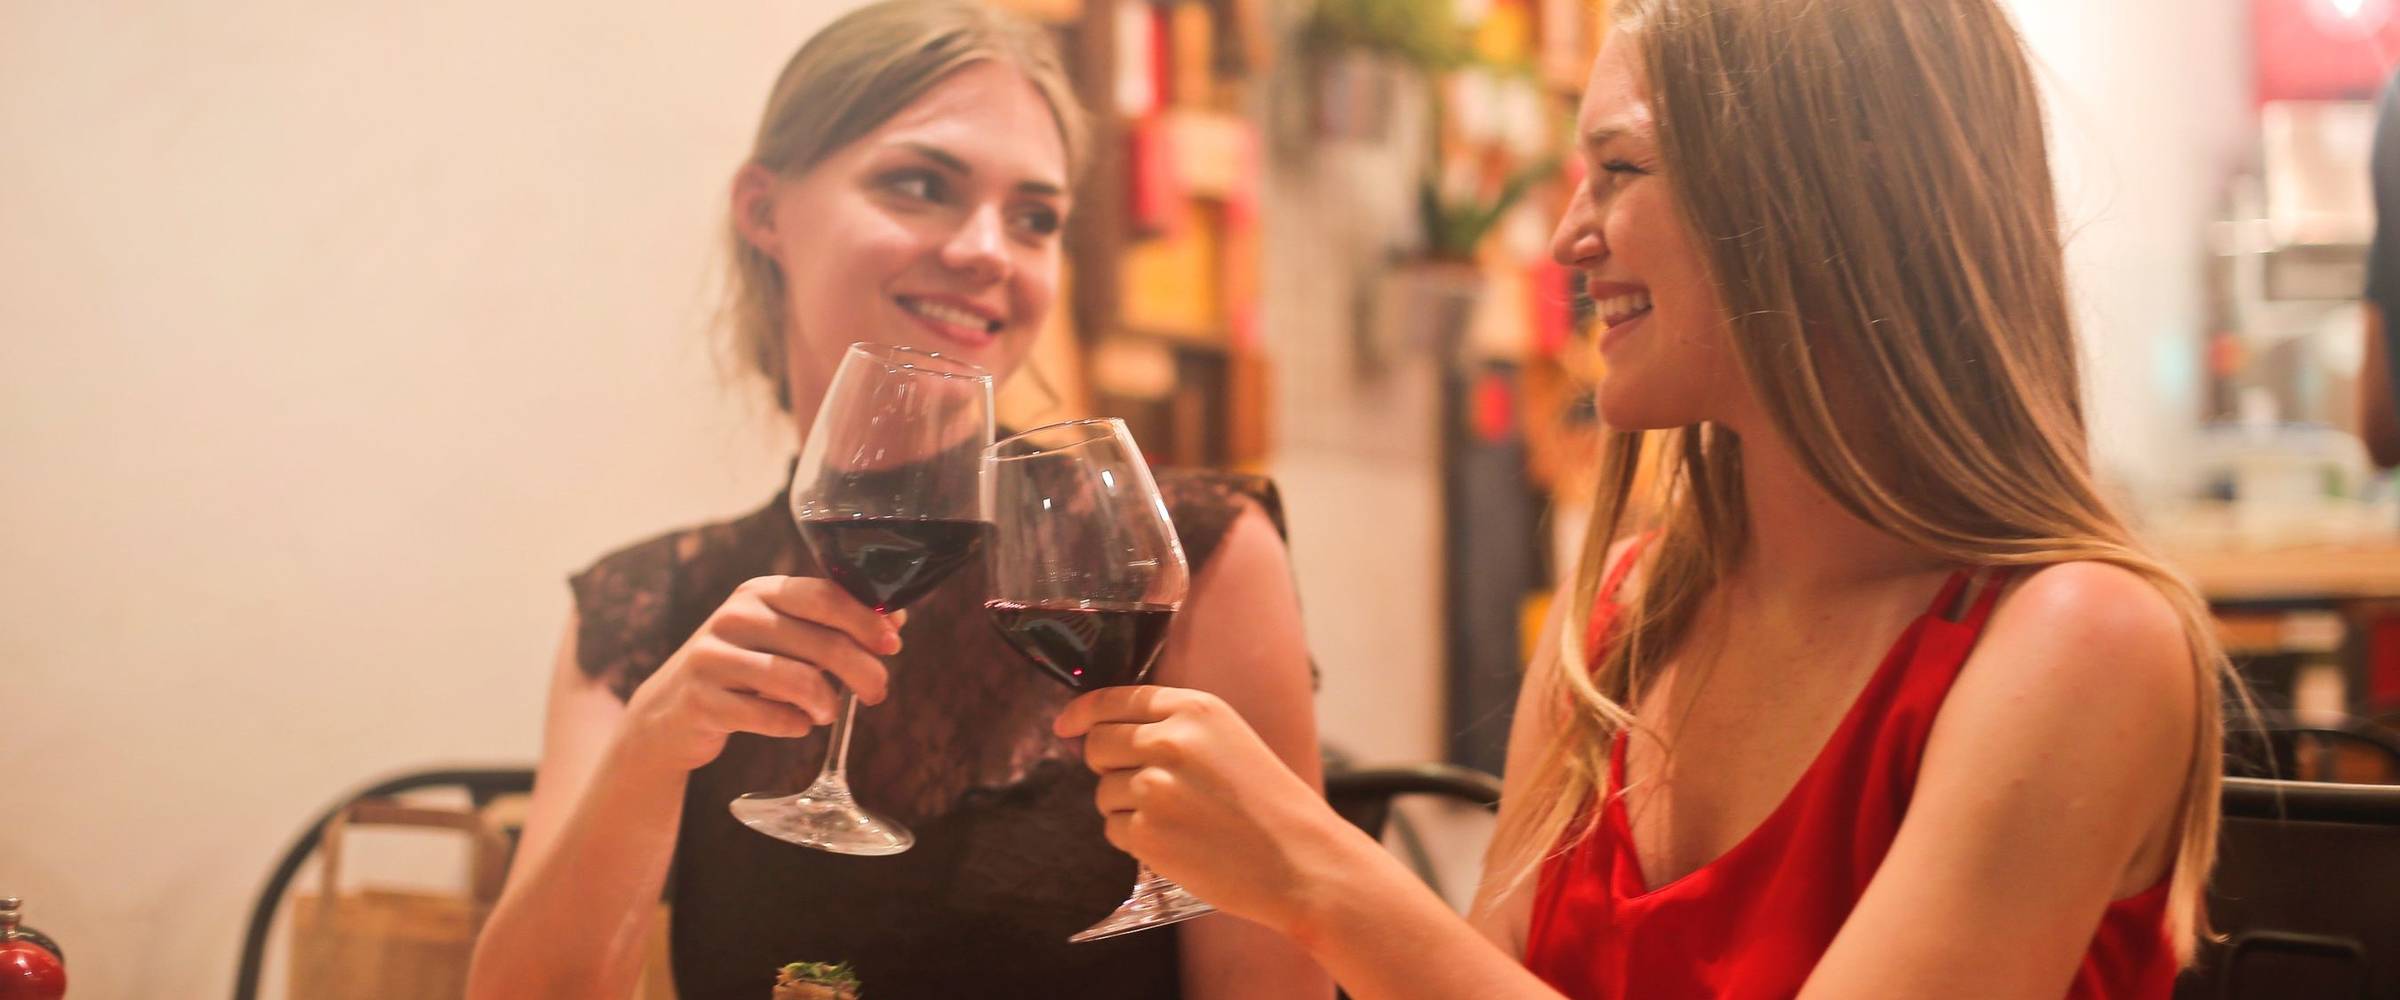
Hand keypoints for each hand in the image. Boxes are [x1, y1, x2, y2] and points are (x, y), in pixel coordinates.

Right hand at [621, 576, 900, 771]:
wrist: (669, 711)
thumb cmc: (742, 669)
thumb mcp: (779, 637)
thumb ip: (830, 627)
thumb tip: (896, 620)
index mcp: (759, 592)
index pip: (825, 596)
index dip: (866, 620)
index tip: (894, 643)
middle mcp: (734, 617)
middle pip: (820, 642)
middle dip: (861, 670)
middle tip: (878, 692)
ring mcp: (713, 657)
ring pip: (798, 680)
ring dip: (826, 703)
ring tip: (827, 713)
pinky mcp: (703, 699)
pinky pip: (770, 717)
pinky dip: (794, 725)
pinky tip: (796, 724)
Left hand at [1056, 685, 1362, 936]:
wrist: (1300, 861)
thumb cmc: (1269, 804)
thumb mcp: (1229, 739)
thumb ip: (1174, 727)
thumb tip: (1101, 731)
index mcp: (1194, 710)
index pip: (1113, 699)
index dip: (1081, 713)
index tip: (1066, 725)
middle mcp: (1169, 741)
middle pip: (1097, 744)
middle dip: (1106, 764)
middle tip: (1140, 785)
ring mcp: (1154, 788)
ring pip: (1103, 791)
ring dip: (1125, 807)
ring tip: (1177, 819)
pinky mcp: (1147, 833)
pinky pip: (1113, 829)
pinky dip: (1135, 839)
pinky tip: (1176, 842)